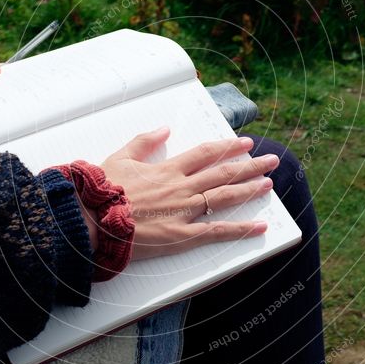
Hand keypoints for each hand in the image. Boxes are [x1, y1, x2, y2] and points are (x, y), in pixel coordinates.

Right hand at [100, 127, 278, 259]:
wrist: (93, 220)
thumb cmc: (102, 192)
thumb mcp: (121, 157)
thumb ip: (144, 141)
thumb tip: (164, 128)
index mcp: (168, 169)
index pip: (206, 154)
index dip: (229, 147)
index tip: (246, 143)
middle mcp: (182, 188)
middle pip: (224, 173)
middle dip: (250, 166)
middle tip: (271, 160)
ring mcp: (185, 211)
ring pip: (225, 197)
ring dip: (249, 189)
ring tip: (269, 184)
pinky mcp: (183, 235)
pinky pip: (217, 231)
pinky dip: (240, 230)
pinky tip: (259, 227)